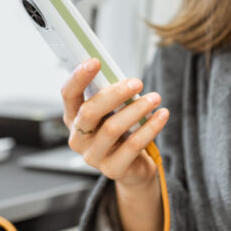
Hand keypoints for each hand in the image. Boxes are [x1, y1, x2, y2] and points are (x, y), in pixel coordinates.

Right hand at [61, 58, 168, 188]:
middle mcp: (78, 138)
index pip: (68, 94)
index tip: (95, 61)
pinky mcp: (112, 170)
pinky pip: (133, 145)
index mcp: (73, 119)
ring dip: (137, 109)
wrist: (132, 168)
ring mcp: (92, 157)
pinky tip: (162, 115)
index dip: (79, 77)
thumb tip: (124, 78)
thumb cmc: (121, 131)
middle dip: (115, 93)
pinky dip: (150, 127)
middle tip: (137, 82)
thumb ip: (111, 96)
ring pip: (113, 128)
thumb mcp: (112, 112)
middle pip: (90, 111)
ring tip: (155, 98)